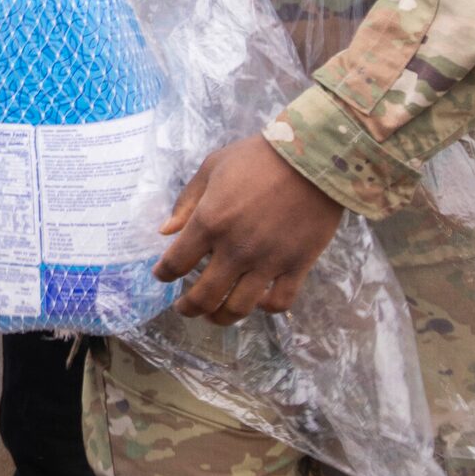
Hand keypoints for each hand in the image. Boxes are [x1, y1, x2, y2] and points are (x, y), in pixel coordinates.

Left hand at [153, 134, 346, 324]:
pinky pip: (279, 302)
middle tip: (184, 308)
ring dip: (221, 318)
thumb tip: (165, 231)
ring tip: (214, 316)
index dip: (164, 274)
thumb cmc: (257, 158)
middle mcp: (236, 249)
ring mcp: (268, 261)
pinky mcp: (298, 266)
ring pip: (238, 308)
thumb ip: (187, 202)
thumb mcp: (212, 168)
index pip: (176, 263)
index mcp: (210, 222)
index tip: (162, 276)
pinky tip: (257, 301)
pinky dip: (265, 308)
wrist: (313, 158)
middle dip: (188, 308)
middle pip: (204, 297)